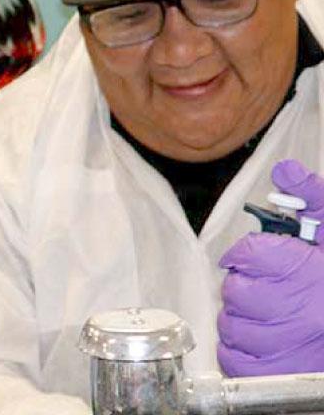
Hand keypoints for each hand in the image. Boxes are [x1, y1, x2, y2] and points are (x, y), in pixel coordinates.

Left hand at [217, 160, 323, 375]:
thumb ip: (313, 199)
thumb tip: (286, 170)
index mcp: (313, 274)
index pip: (250, 254)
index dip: (248, 254)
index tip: (257, 257)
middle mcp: (302, 313)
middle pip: (236, 291)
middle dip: (245, 286)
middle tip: (269, 288)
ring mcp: (290, 347)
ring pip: (231, 325)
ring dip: (242, 318)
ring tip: (272, 315)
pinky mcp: (279, 374)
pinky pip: (235, 358)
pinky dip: (241, 350)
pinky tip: (265, 340)